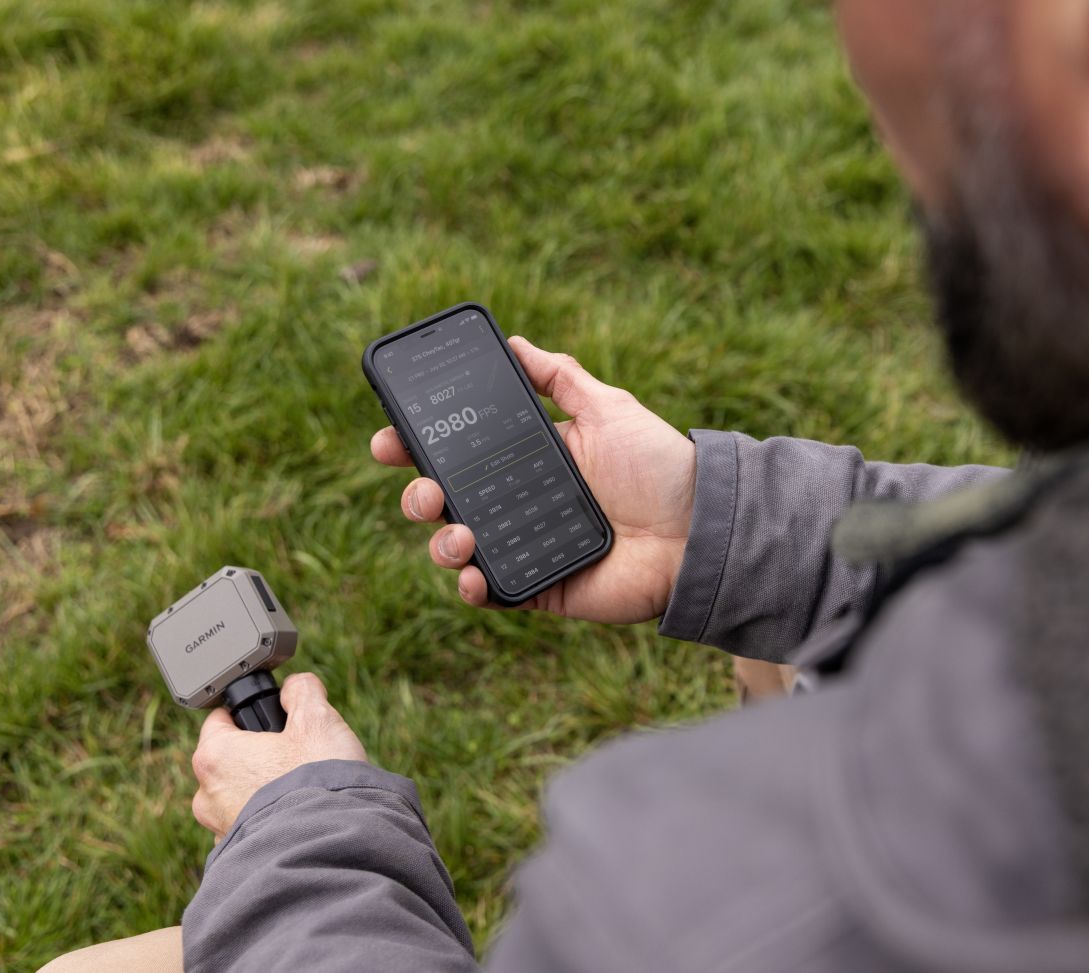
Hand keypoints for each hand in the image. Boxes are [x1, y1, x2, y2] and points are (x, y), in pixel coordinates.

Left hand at [190, 673, 368, 836]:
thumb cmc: (317, 780)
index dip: (249, 715)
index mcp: (215, 756)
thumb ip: (302, 691)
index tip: (274, 722)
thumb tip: (296, 688)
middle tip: (295, 756)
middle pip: (230, 761)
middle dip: (259, 756)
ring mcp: (220, 830)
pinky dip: (271, 820)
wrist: (330, 843)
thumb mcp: (318, 719)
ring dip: (264, 792)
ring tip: (301, 791)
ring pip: (239, 797)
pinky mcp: (238, 856)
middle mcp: (207, 795)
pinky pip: (252, 828)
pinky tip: (299, 817)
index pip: (220, 721)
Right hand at [370, 336, 696, 623]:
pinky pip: (493, 592)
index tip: (388, 437)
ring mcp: (525, 547)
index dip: (415, 446)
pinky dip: (472, 587)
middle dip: (417, 495)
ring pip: (456, 548)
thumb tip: (515, 341)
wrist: (700, 529)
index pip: (457, 452)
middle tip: (427, 489)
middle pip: (444, 501)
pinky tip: (472, 574)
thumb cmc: (660, 466)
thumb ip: (560, 377)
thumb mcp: (608, 408)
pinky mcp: (541, 588)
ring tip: (460, 532)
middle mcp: (518, 503)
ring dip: (441, 542)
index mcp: (527, 459)